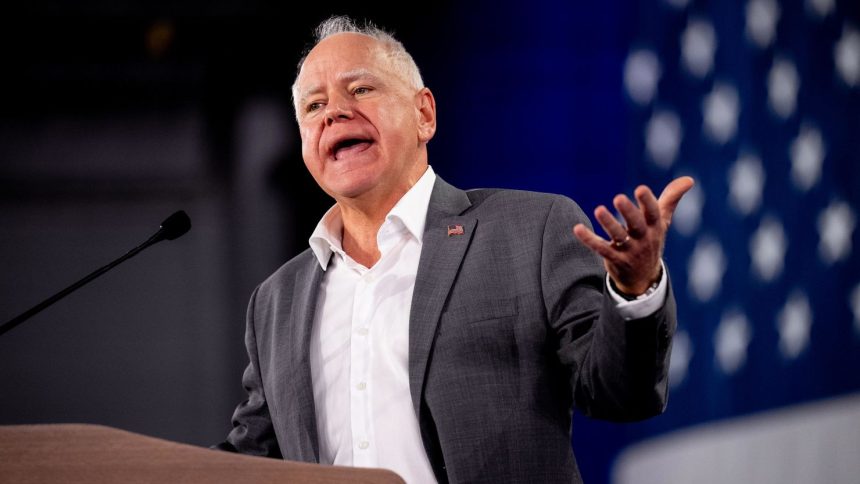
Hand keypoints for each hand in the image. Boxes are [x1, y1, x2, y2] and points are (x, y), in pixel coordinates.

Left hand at [573, 177, 694, 295]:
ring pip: (618, 236)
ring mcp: (629, 250)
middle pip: (636, 224)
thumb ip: (671, 199)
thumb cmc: (651, 240)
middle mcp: (643, 238)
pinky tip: (577, 228)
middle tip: (618, 197)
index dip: (647, 201)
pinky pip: (601, 249)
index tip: (641, 188)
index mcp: (655, 226)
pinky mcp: (615, 259)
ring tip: (598, 210)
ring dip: (608, 223)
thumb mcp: (662, 221)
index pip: (653, 213)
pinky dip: (589, 239)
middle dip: (628, 211)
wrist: (644, 278)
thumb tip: (689, 179)